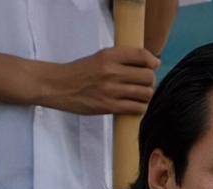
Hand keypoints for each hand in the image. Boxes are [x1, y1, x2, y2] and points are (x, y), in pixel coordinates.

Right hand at [37, 46, 160, 114]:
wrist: (58, 86)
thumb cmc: (80, 72)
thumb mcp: (99, 57)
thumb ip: (120, 59)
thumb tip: (149, 64)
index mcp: (109, 55)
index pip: (141, 55)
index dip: (152, 61)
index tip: (154, 65)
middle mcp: (111, 71)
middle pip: (147, 76)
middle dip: (150, 81)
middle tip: (145, 84)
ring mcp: (110, 90)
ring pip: (145, 93)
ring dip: (147, 96)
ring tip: (141, 96)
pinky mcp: (108, 106)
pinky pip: (135, 108)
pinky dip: (140, 108)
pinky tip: (135, 106)